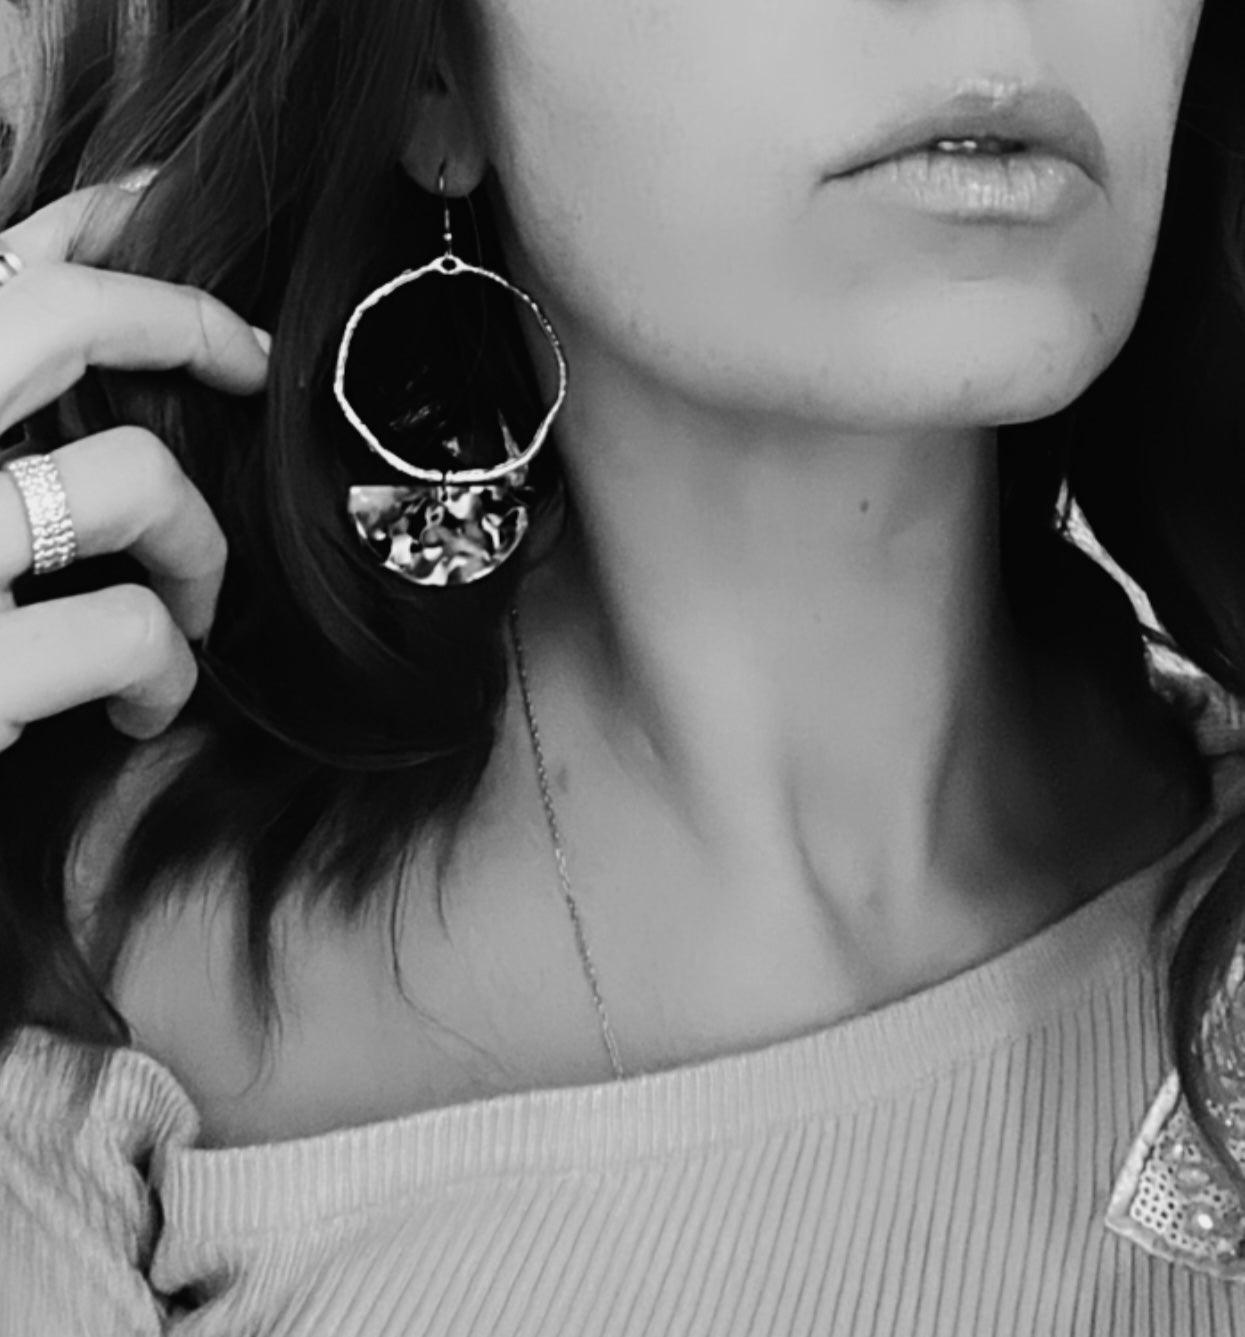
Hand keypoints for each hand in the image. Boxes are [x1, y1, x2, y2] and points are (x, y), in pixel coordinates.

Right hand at [0, 180, 270, 749]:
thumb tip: (67, 285)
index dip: (90, 219)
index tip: (164, 213)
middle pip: (55, 317)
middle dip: (185, 319)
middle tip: (250, 359)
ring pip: (131, 481)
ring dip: (195, 550)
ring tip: (190, 610)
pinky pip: (130, 630)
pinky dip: (165, 670)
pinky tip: (140, 705)